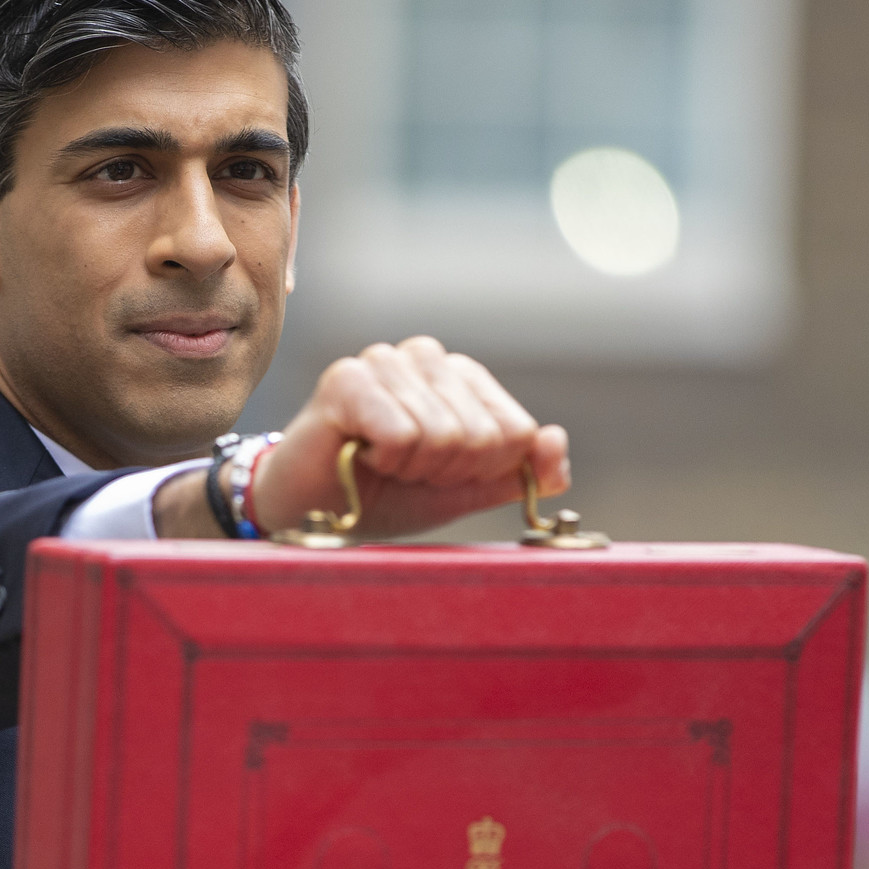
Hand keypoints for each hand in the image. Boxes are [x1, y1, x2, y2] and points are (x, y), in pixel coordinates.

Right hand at [250, 336, 569, 538]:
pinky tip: (358, 454)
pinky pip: (402, 434)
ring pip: (442, 435)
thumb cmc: (386, 494)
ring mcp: (386, 361)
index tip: (438, 473)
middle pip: (481, 435)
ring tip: (379, 462)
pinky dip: (383, 461)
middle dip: (444, 472)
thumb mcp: (465, 489)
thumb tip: (555, 444)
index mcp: (461, 376)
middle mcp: (426, 356)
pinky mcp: (348, 379)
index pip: (516, 431)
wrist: (313, 512)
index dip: (480, 470)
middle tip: (403, 471)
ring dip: (411, 469)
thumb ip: (519, 471)